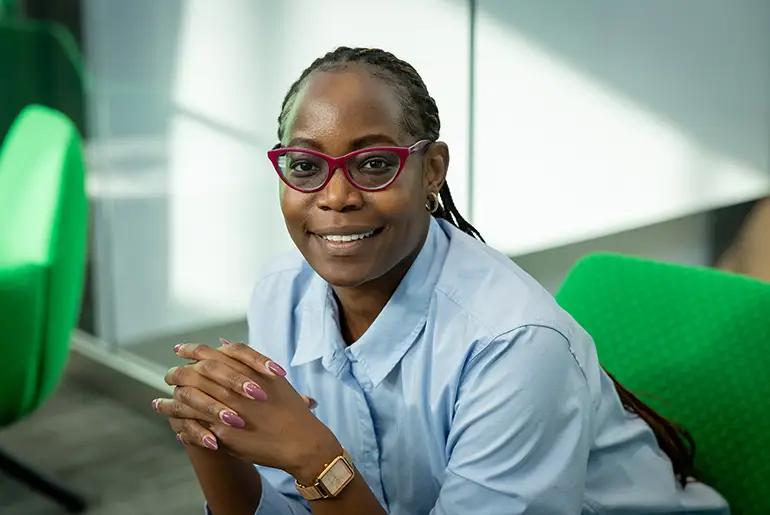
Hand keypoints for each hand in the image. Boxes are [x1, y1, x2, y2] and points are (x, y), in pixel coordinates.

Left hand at [154, 342, 339, 478]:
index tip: (180, 350)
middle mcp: (234, 385)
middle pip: (194, 372)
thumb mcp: (272, 378)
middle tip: (168, 375)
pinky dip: (180, 421)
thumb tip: (223, 342)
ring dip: (171, 399)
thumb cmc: (290, 409)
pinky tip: (173, 424)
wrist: (300, 440)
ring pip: (189, 397)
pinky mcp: (222, 431)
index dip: (192, 350)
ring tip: (158, 403)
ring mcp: (226, 407)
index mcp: (246, 369)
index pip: (211, 353)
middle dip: (177, 372)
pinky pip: (193, 423)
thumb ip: (246, 360)